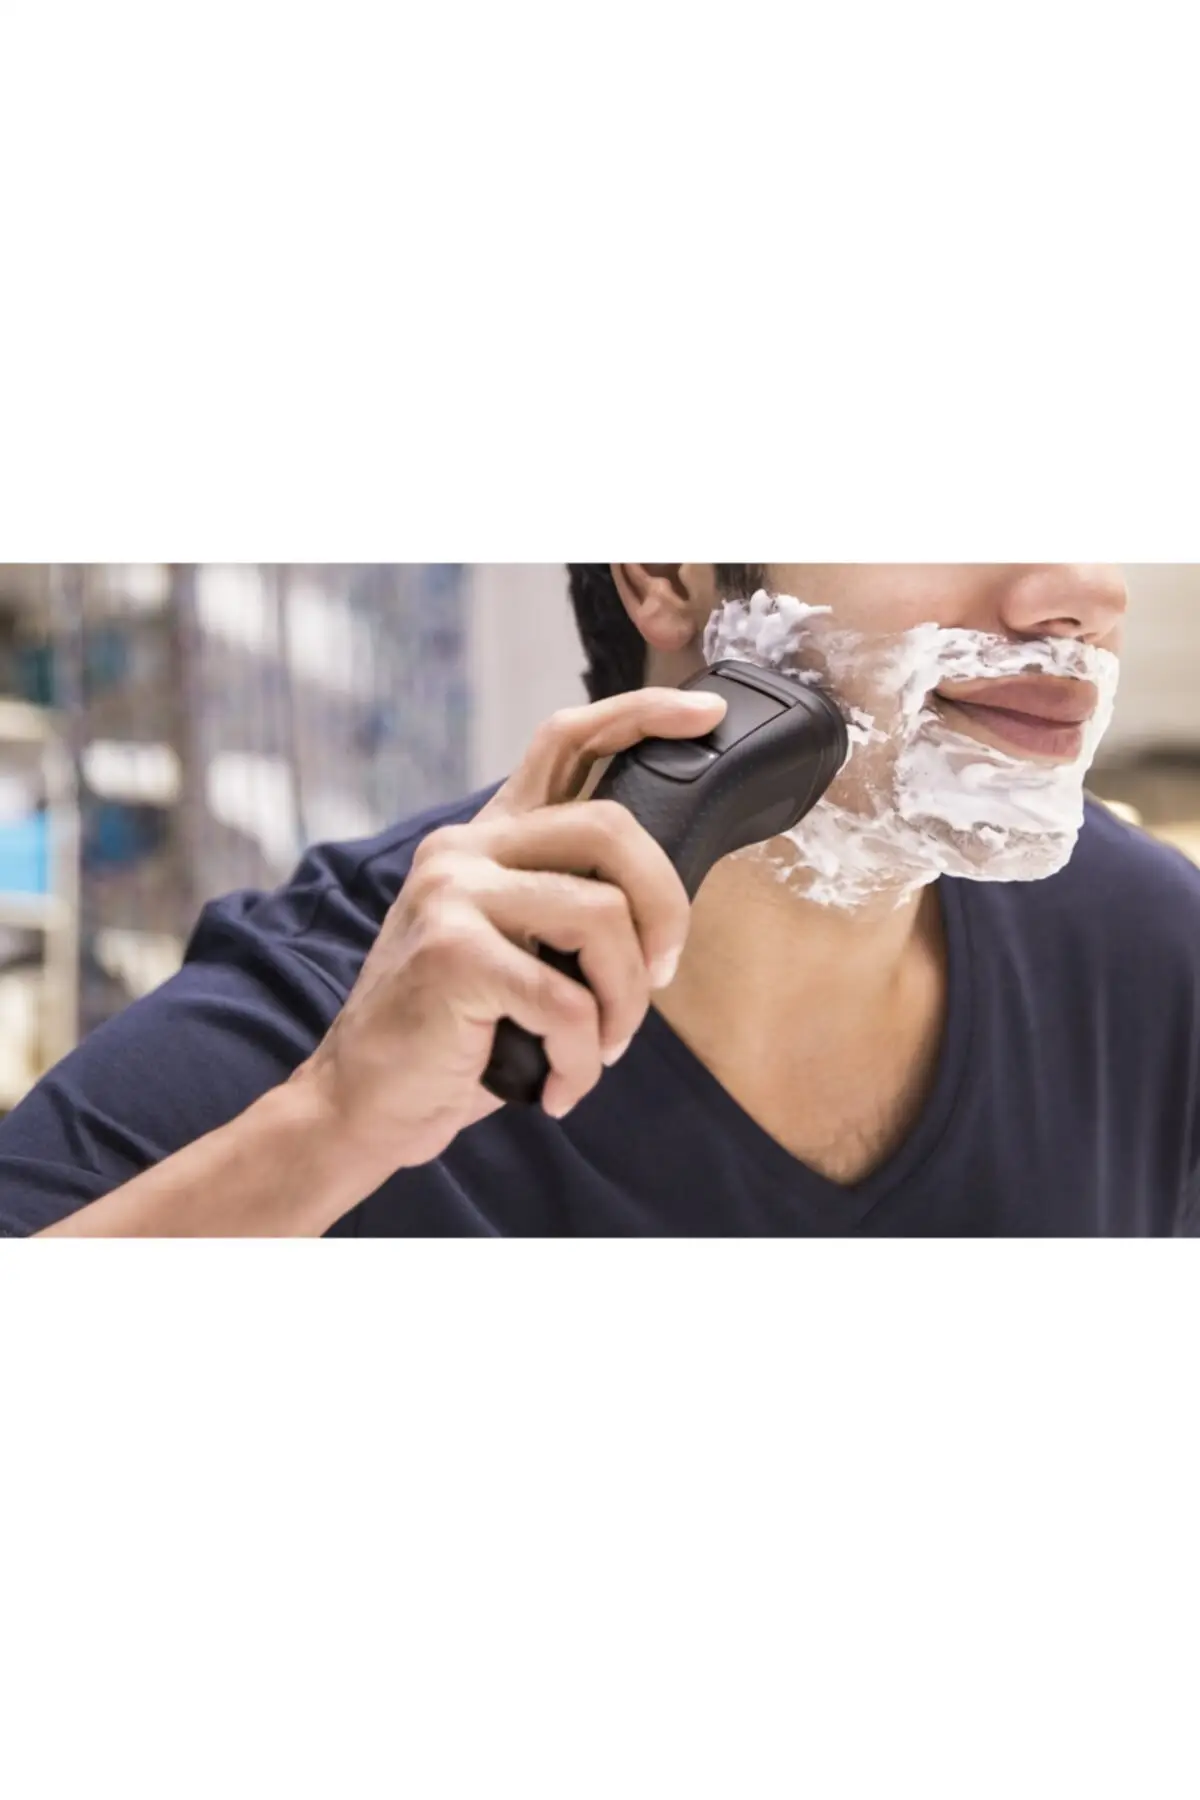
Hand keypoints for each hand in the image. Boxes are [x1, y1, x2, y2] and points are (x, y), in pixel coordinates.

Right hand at [295, 686, 726, 1177]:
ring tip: (601, 1048)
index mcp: (487, 840)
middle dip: (666, 910)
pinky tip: (560, 1086)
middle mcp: (465, 850)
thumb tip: (664, 905)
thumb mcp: (515, 950)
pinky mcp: (453, 954)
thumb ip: (566, 905)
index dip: (641, 716)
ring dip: (625, 1004)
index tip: (705, 714)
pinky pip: (569, 1001)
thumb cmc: (456, 1033)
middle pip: (611, 829)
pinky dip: (583, 1060)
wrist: (366, 1100)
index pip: (564, 742)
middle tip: (659, 977)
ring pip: (603, 918)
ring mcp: (453, 895)